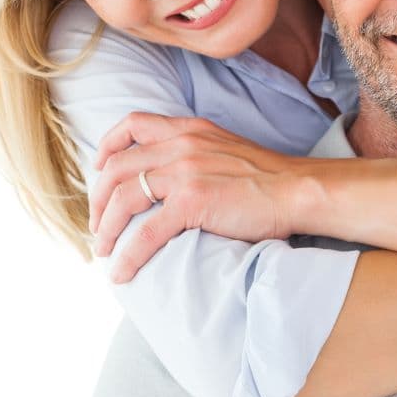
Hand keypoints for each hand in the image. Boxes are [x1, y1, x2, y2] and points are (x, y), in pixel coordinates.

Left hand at [89, 112, 310, 281]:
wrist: (298, 190)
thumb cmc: (268, 179)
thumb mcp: (224, 149)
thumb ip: (195, 153)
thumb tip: (170, 178)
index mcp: (189, 129)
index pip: (133, 124)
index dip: (107, 147)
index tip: (99, 170)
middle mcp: (181, 144)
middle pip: (118, 167)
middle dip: (98, 199)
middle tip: (97, 225)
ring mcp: (185, 172)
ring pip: (124, 198)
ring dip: (106, 228)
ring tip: (104, 250)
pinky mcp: (193, 202)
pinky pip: (146, 232)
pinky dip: (128, 255)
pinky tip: (122, 272)